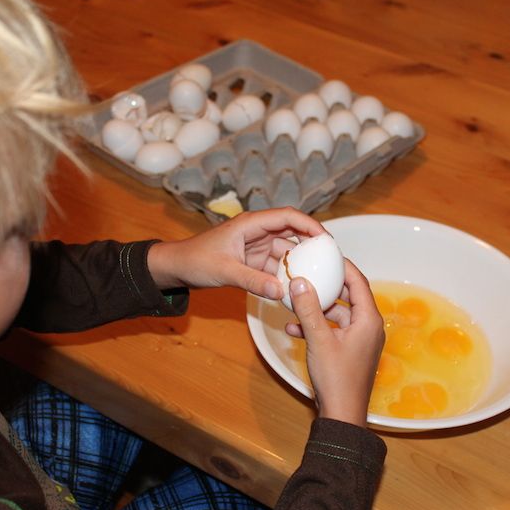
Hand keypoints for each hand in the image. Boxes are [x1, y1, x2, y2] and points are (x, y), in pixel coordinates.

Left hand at [147, 208, 326, 298]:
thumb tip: (282, 292)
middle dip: (312, 244)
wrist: (178, 268)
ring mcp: (256, 246)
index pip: (288, 217)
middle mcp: (257, 231)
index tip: (327, 240)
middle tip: (332, 259)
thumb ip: (253, 282)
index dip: (310, 225)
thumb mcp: (225, 272)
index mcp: (251, 223)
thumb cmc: (195, 261)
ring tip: (320, 274)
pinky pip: (277, 265)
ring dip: (300, 262)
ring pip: (286, 251)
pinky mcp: (254, 260)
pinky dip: (287, 274)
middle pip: (292, 233)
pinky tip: (298, 286)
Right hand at [285, 260, 383, 426]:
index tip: (327, 254)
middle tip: (309, 272)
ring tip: (294, 302)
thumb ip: (308, 309)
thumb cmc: (337, 379)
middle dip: (326, 286)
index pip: (358, 282)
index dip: (343, 266)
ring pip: (336, 314)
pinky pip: (332, 331)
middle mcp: (368, 327)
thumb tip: (299, 281)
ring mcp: (359, 340)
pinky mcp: (348, 351)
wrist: (342, 414)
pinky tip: (293, 328)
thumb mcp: (318, 339)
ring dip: (316, 309)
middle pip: (347, 296)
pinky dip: (316, 327)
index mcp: (368, 320)